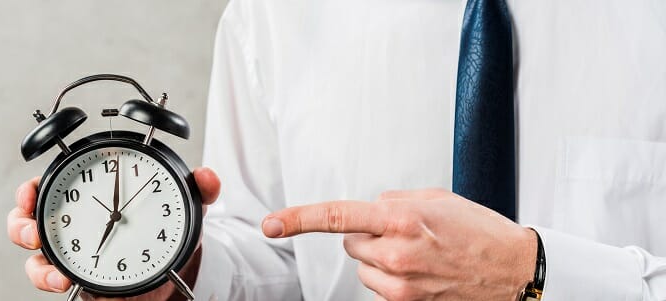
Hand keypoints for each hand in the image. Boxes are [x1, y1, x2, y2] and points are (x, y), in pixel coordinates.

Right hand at [8, 167, 220, 299]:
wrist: (170, 265)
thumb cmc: (166, 227)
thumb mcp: (182, 205)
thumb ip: (197, 189)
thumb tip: (207, 176)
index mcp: (87, 193)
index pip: (52, 183)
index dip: (32, 186)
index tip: (32, 189)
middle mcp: (70, 221)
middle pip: (27, 217)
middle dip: (21, 224)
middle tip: (35, 232)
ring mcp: (69, 251)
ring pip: (34, 256)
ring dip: (38, 266)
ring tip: (56, 274)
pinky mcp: (75, 276)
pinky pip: (52, 278)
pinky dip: (52, 281)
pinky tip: (66, 283)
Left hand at [262, 188, 536, 300]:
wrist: (512, 269)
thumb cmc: (479, 231)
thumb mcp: (435, 198)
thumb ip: (392, 201)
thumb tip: (369, 210)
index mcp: (401, 218)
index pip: (337, 216)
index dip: (298, 219)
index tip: (272, 224)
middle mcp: (396, 253)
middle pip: (350, 242)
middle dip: (369, 235)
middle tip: (405, 233)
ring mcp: (401, 284)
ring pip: (363, 267)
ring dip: (380, 258)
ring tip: (418, 254)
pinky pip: (380, 285)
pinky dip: (392, 277)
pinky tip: (422, 271)